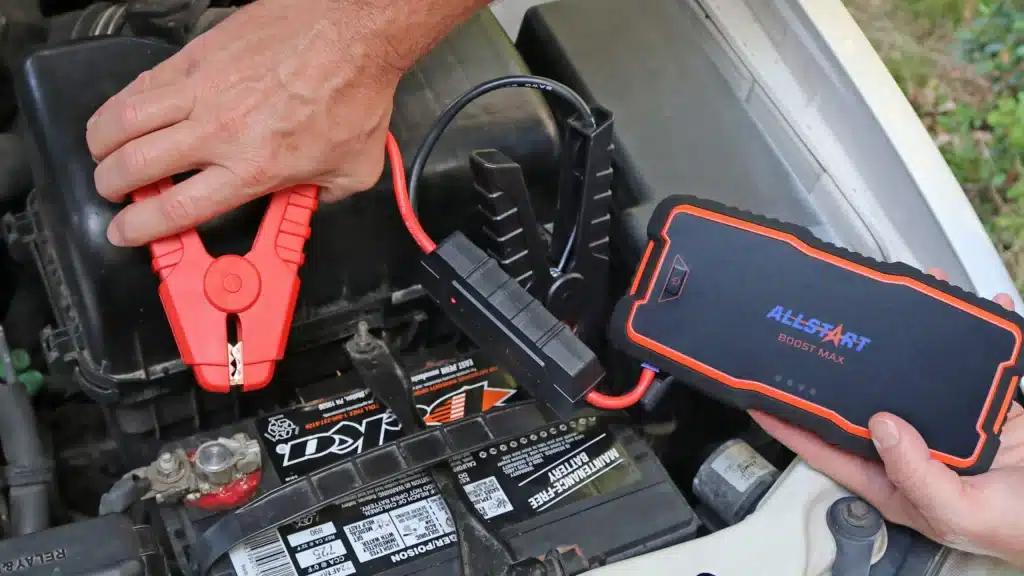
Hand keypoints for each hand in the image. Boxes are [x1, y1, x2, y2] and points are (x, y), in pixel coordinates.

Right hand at [86, 0, 486, 246]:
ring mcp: (203, 89)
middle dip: (111, 185)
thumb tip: (303, 204)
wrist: (353, 34)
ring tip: (104, 153)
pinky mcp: (199, 55)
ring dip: (104, 143)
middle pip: (135, 166)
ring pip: (125, 119)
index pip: (177, 208)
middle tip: (112, 190)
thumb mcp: (352, 170)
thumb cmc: (354, 92)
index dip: (140, 227)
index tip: (126, 231)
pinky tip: (125, 111)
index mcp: (253, 168)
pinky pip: (144, 82)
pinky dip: (124, 101)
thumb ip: (319, 197)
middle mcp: (220, 131)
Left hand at [751, 268, 1023, 567]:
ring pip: (912, 371)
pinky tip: (974, 308)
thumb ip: (915, 473)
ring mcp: (945, 421)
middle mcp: (909, 445)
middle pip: (864, 397)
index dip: (790, 421)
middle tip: (825, 323)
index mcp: (892, 476)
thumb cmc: (1016, 526)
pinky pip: (971, 362)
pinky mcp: (985, 404)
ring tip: (903, 297)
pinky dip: (975, 332)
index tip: (758, 392)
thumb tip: (881, 425)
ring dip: (907, 334)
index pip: (826, 445)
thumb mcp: (957, 510)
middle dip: (847, 362)